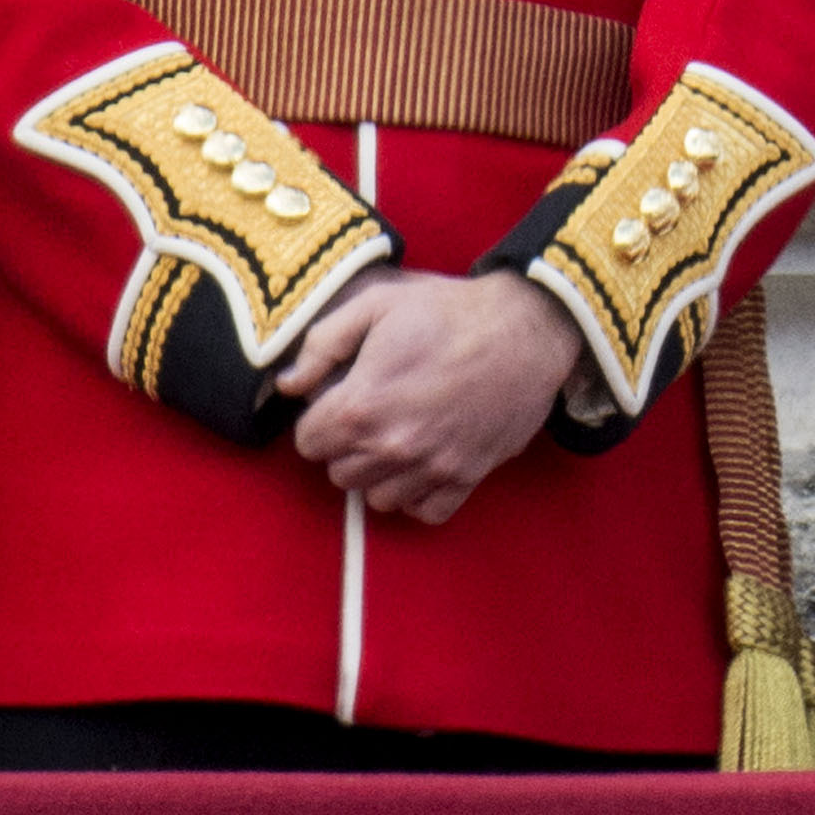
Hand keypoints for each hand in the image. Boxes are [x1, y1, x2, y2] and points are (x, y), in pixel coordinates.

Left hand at [277, 269, 585, 523]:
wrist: (527, 327)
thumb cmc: (450, 312)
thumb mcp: (377, 304)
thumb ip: (322, 343)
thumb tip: (288, 384)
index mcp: (361, 405)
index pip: (308, 441)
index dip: (320, 417)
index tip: (342, 400)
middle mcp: (392, 446)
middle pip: (338, 473)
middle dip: (347, 445)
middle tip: (373, 413)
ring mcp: (431, 466)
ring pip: (377, 497)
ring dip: (380, 472)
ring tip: (399, 437)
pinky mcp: (466, 476)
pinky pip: (425, 510)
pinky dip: (419, 495)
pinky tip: (424, 462)